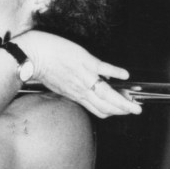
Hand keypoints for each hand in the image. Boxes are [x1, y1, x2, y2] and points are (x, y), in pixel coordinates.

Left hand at [17, 30, 141, 118]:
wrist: (33, 57)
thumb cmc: (43, 69)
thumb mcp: (60, 85)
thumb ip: (74, 89)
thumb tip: (86, 89)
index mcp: (77, 96)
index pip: (99, 109)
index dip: (113, 112)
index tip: (124, 111)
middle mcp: (82, 90)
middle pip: (106, 105)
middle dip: (123, 109)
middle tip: (137, 110)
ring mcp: (85, 76)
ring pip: (107, 94)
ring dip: (124, 100)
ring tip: (136, 103)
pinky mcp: (85, 61)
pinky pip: (103, 69)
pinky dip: (116, 73)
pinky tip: (126, 76)